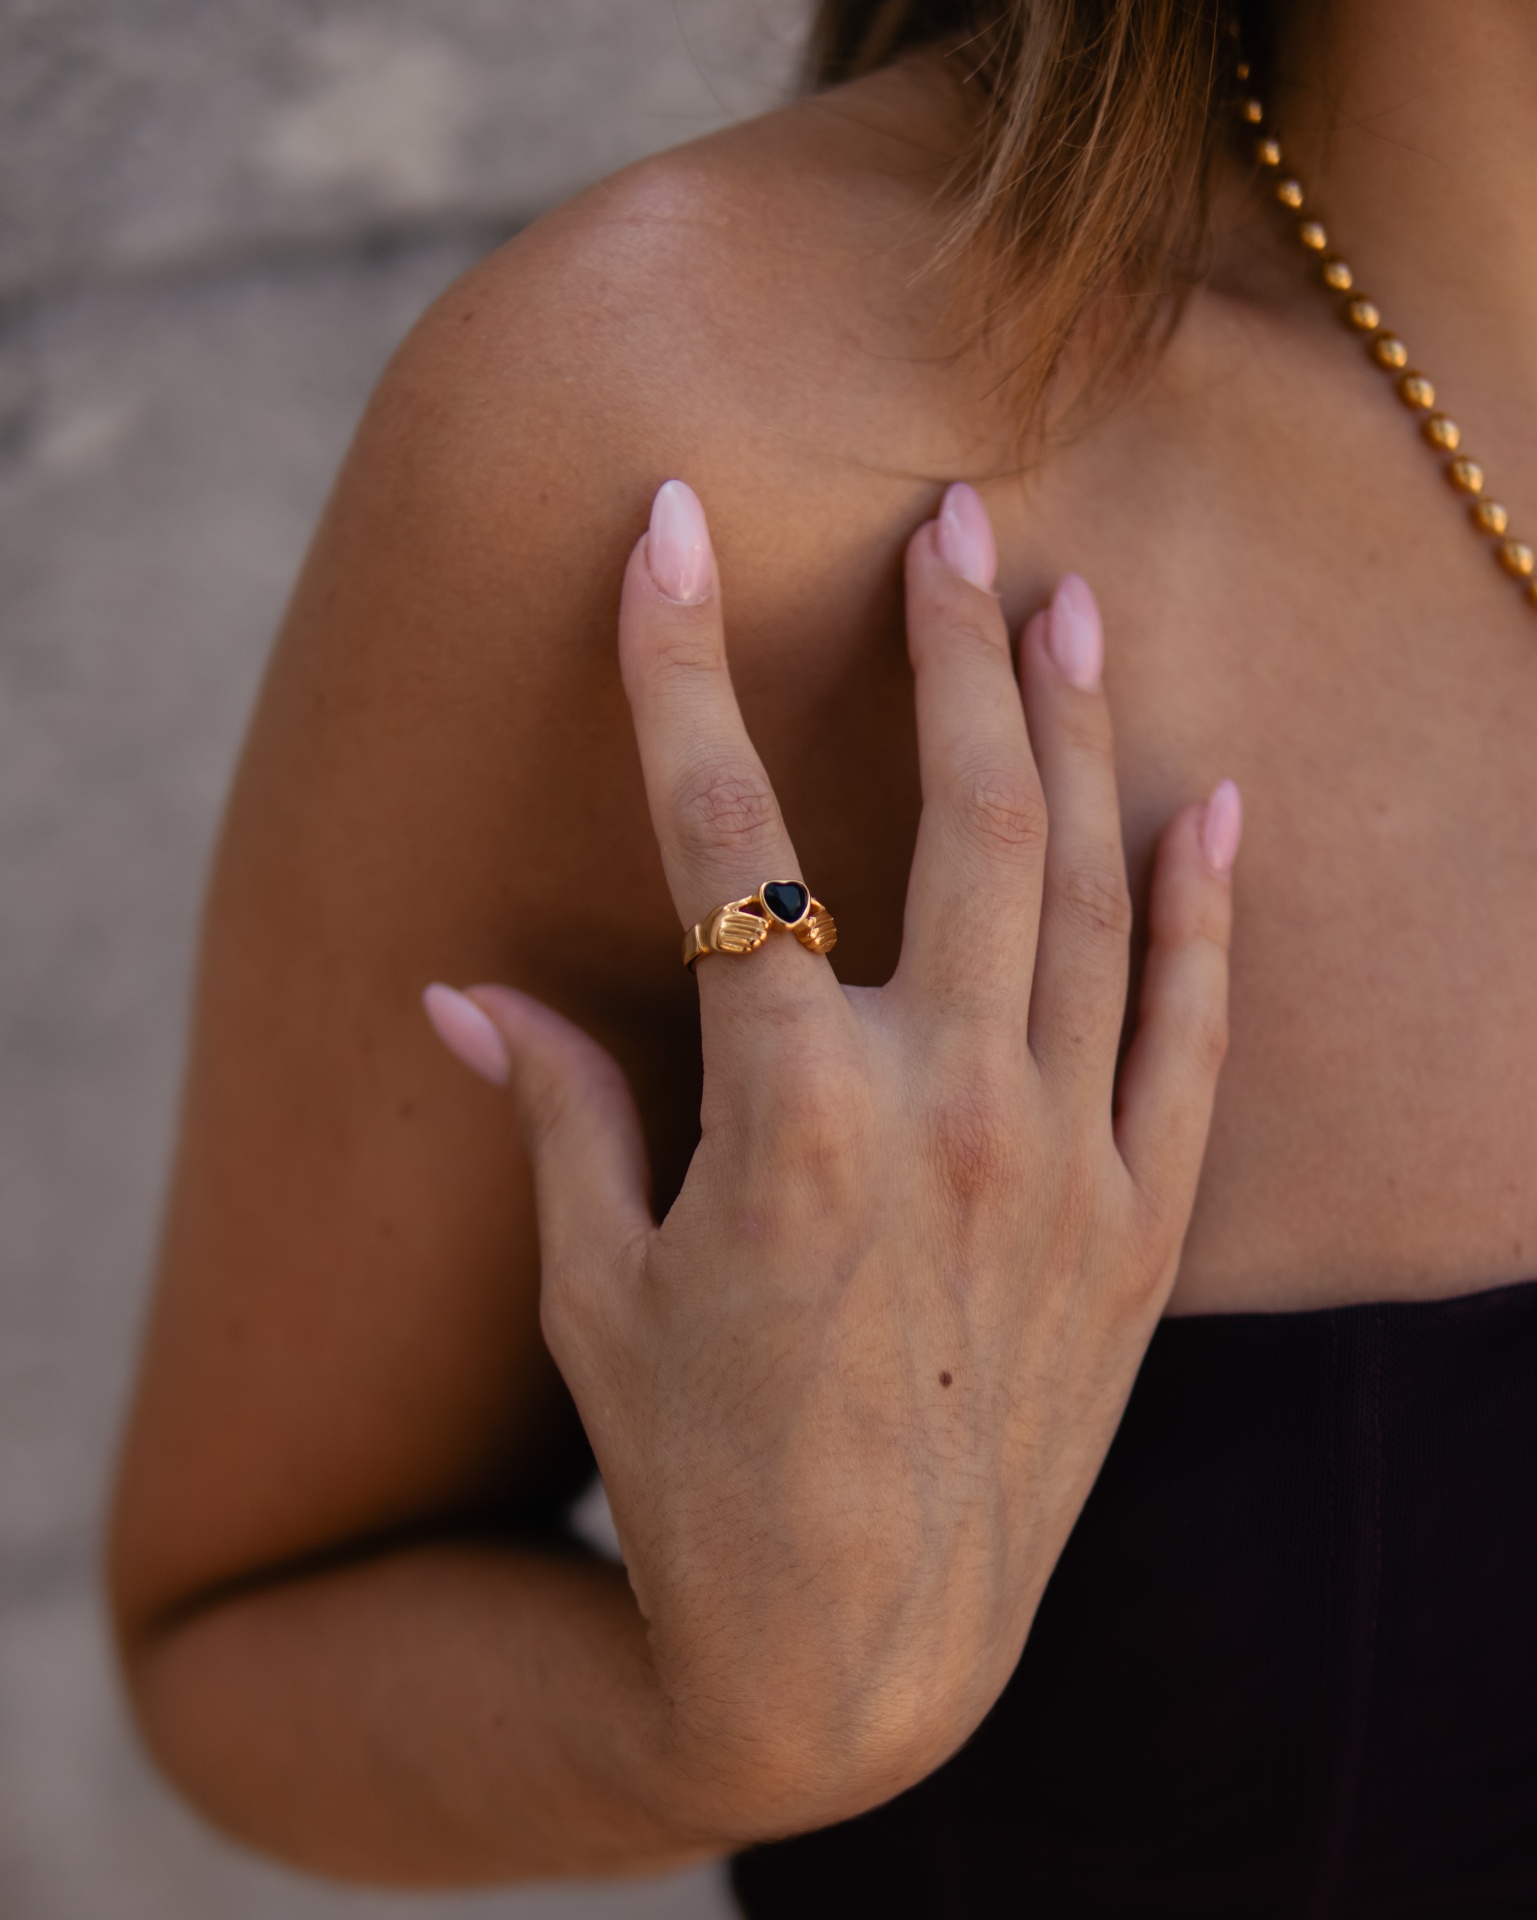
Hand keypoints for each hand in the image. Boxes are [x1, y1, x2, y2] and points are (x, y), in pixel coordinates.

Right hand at [425, 479, 1240, 1843]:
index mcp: (787, 1115)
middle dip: (947, 646)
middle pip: (963, 816)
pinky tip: (1211, 800)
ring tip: (1067, 603)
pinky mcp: (1139, 1229)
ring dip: (1078, 731)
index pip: (724, 837)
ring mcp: (1065, 1162)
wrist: (854, 1657)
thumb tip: (459, 995)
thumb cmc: (696, 1470)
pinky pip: (1195, 1033)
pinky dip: (1207, 909)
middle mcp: (946, 1108)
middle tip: (954, 520)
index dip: (679, 669)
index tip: (668, 530)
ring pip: (1093, 891)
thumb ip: (556, 1116)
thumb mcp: (596, 1293)